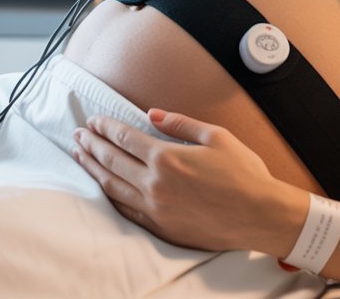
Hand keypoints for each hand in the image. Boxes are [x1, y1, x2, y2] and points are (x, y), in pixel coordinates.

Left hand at [72, 109, 299, 252]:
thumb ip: (180, 124)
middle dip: (91, 144)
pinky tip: (102, 185)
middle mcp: (155, 184)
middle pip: (111, 160)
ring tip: (80, 156)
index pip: (124, 138)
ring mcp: (155, 208)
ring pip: (112, 186)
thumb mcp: (216, 137)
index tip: (94, 120)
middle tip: (79, 134)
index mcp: (167, 158)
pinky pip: (125, 210)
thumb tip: (153, 113)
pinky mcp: (160, 227)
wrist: (260, 215)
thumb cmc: (244, 174)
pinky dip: (109, 195)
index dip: (105, 127)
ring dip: (92, 169)